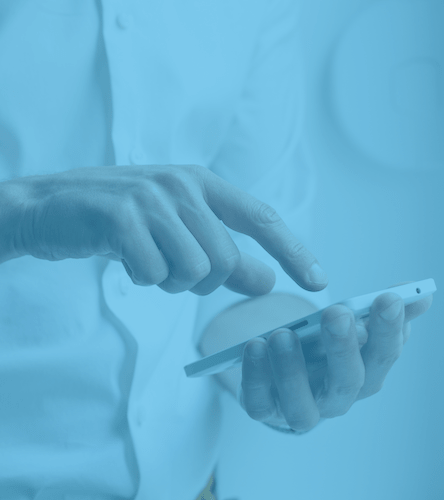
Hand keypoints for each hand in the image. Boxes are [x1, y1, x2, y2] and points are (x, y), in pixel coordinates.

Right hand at [12, 164, 326, 294]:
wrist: (53, 206)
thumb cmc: (123, 222)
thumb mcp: (180, 234)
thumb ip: (226, 256)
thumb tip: (269, 280)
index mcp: (203, 184)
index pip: (262, 218)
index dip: (294, 251)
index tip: (318, 282)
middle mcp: (183, 185)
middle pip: (226, 260)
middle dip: (204, 283)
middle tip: (173, 272)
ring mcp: (151, 198)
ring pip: (194, 269)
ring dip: (172, 282)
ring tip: (148, 262)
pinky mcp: (121, 216)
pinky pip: (154, 273)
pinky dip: (142, 278)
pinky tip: (126, 259)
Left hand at [239, 283, 432, 431]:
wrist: (282, 370)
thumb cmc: (321, 347)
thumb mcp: (350, 326)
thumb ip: (380, 311)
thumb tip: (421, 294)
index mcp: (363, 374)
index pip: (384, 355)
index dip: (389, 330)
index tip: (388, 298)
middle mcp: (336, 398)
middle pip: (347, 382)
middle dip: (343, 347)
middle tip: (337, 314)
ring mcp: (299, 408)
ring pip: (301, 404)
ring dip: (292, 369)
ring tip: (283, 334)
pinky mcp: (264, 408)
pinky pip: (258, 401)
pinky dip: (255, 376)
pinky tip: (254, 346)